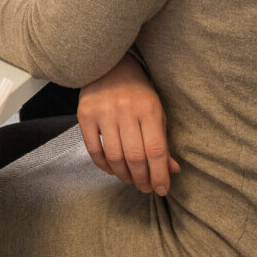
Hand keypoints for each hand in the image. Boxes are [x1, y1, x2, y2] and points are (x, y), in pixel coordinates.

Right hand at [77, 53, 178, 195]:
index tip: (162, 189)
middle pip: (135, 156)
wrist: (109, 66)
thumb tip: (172, 170)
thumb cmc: (138, 93)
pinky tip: (113, 170)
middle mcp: (125, 110)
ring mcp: (103, 112)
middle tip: (145, 188)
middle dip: (142, 178)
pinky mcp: (84, 115)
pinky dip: (104, 165)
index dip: (159, 174)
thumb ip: (163, 142)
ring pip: (114, 156)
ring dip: (123, 175)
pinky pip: (94, 149)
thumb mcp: (156, 113)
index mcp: (149, 109)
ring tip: (130, 180)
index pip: (155, 150)